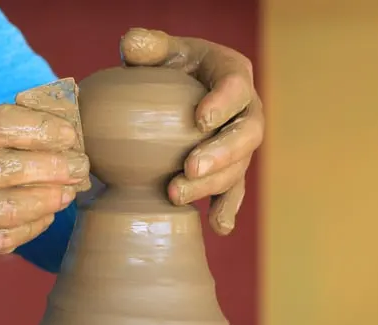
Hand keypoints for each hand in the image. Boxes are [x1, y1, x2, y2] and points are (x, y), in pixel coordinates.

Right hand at [0, 105, 87, 273]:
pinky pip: (0, 240)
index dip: (40, 129)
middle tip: (81, 166)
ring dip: (48, 200)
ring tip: (69, 192)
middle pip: (8, 169)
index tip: (68, 132)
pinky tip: (45, 217)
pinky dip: (29, 229)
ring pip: (10, 209)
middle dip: (54, 167)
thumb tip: (37, 124)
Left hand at [120, 28, 263, 234]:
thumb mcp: (160, 51)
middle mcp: (246, 111)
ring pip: (238, 168)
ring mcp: (240, 144)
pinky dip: (226, 209)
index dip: (223, 104)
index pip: (236, 87)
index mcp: (233, 74)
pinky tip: (218, 227)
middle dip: (221, 154)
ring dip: (211, 185)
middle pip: (246, 134)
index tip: (199, 119)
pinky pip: (232, 191)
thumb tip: (130, 44)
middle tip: (190, 167)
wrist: (172, 94)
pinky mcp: (229, 169)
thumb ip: (148, 46)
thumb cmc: (169, 68)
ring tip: (176, 195)